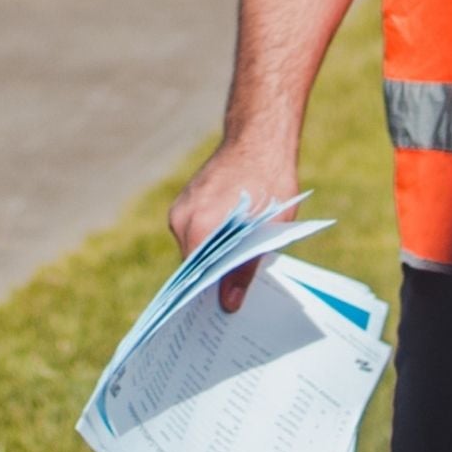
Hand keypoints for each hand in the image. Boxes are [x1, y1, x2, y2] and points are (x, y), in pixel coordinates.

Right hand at [171, 135, 297, 312]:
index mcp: (199, 227)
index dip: (209, 296)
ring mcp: (181, 206)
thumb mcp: (267, 232)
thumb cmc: (270, 183)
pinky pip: (194, 229)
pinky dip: (211, 237)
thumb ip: (244, 270)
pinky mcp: (187, 198)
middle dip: (212, 278)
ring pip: (194, 246)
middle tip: (235, 297)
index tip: (221, 314)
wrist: (259, 138)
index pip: (195, 278)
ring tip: (239, 266)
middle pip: (193, 263)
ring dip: (214, 255)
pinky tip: (234, 240)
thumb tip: (228, 304)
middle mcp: (182, 218)